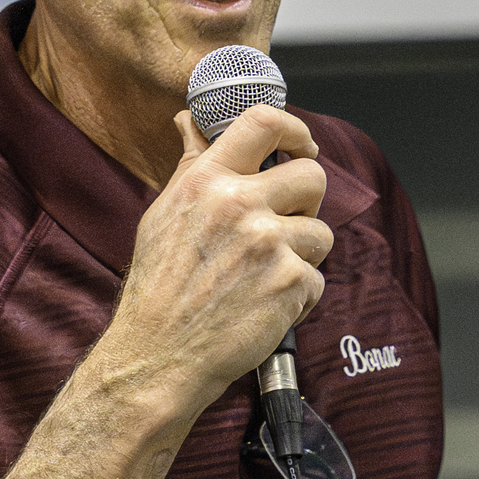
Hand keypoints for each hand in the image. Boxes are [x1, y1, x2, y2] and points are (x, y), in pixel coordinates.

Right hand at [104, 102, 331, 422]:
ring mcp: (268, 243)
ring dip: (302, 256)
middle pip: (312, 176)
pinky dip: (298, 298)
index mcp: (205, 180)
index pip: (263, 122)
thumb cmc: (157, 289)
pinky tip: (265, 308)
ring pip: (321, 233)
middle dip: (307, 203)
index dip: (295, 128)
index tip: (302, 144)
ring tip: (265, 278)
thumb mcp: (163, 215)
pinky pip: (316, 279)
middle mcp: (239, 204)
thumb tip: (190, 123)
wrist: (158, 356)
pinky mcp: (289, 282)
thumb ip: (189, 166)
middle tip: (285, 226)